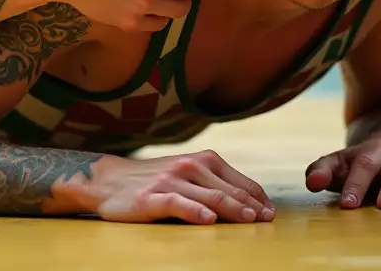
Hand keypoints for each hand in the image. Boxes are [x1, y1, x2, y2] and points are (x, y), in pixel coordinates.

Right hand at [92, 149, 274, 224]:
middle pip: (226, 189)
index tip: (271, 211)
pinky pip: (177, 204)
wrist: (109, 180)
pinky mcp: (151, 198)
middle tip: (268, 220)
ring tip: (250, 220)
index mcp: (200, 160)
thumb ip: (212, 183)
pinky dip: (195, 211)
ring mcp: (169, 182)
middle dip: (250, 205)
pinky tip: (209, 220)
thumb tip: (250, 201)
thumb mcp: (185, 174)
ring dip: (232, 209)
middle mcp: (187, 167)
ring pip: (208, 196)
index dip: (256, 196)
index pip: (237, 179)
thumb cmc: (153, 180)